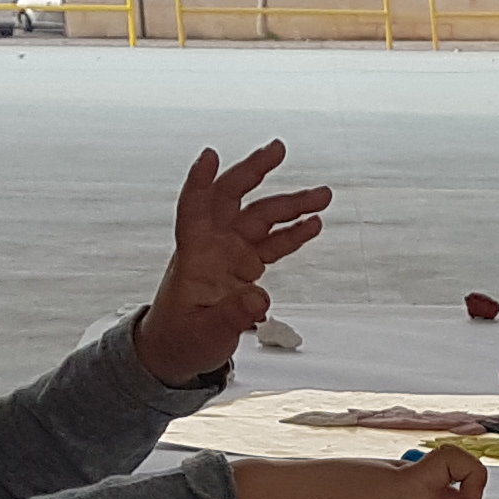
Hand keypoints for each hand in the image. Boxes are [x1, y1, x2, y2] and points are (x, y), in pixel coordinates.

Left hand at [133, 142, 333, 384]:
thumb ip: (233, 317)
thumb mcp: (205, 335)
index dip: (199, 182)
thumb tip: (260, 299)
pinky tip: (314, 224)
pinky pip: (271, 244)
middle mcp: (211, 246)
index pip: (193, 210)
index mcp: (193, 255)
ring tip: (323, 196)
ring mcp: (229, 253)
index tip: (210, 154)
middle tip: (279, 149)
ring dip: (289, 205)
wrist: (176, 350)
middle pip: (231, 198)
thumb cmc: (180, 340)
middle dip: (253, 171)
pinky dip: (292, 233)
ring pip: (260, 218)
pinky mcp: (244, 265)